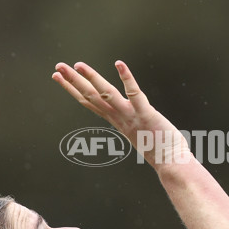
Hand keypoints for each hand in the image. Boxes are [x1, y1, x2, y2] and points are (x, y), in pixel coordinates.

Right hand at [52, 60, 189, 164]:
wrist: (172, 165)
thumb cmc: (161, 149)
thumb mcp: (139, 133)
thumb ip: (132, 123)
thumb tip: (130, 119)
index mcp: (117, 121)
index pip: (89, 102)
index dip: (73, 89)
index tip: (58, 78)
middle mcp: (119, 118)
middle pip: (90, 97)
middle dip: (72, 81)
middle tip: (57, 67)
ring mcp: (131, 116)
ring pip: (106, 94)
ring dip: (91, 78)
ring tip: (77, 64)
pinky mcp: (146, 114)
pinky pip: (134, 94)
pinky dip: (126, 78)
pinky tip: (119, 63)